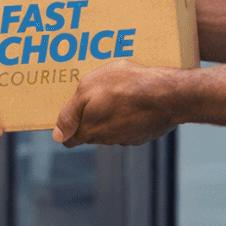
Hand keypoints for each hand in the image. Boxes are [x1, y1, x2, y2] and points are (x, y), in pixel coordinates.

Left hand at [52, 60, 186, 146]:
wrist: (167, 95)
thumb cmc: (125, 86)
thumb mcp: (88, 89)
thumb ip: (70, 113)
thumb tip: (58, 135)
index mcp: (90, 130)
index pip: (70, 140)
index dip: (66, 127)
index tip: (69, 114)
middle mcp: (108, 139)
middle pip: (90, 132)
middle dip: (90, 117)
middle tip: (96, 94)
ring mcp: (128, 138)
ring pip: (111, 129)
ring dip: (111, 114)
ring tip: (118, 91)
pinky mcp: (144, 134)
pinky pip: (130, 125)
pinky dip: (129, 115)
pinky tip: (135, 98)